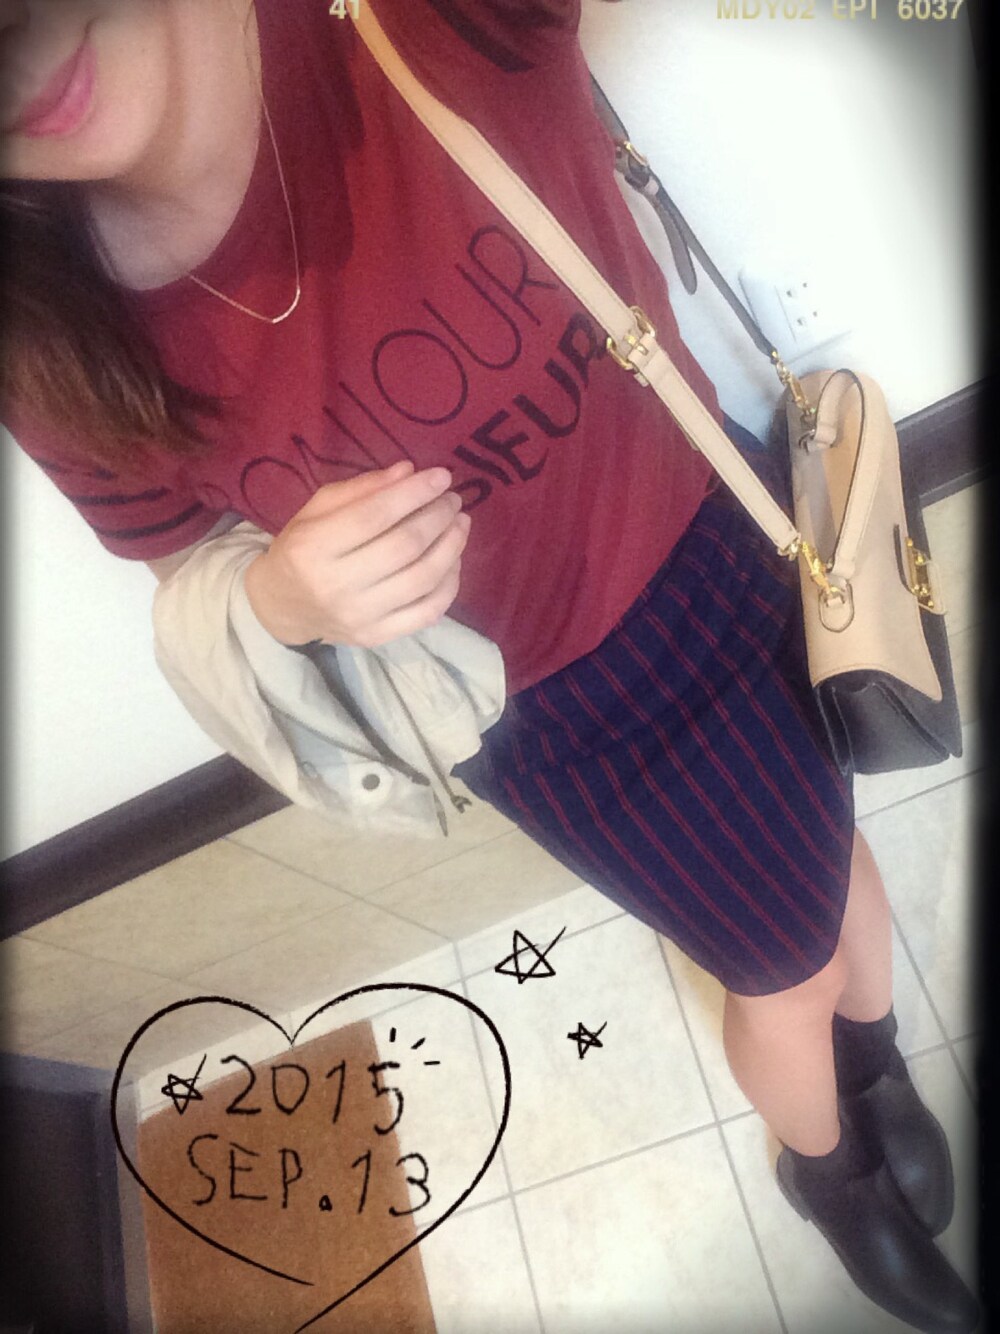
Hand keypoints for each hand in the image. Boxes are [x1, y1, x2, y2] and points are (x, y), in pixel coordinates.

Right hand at [243, 461, 470, 647]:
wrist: (282, 606)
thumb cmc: (303, 548)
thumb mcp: (319, 508)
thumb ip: (363, 489)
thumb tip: (409, 472)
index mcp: (314, 547)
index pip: (375, 515)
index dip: (415, 492)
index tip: (442, 476)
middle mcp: (336, 585)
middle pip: (405, 546)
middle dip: (438, 516)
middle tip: (452, 499)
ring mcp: (359, 616)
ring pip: (423, 579)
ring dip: (451, 546)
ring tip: (460, 524)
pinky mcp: (377, 637)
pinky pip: (428, 612)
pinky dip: (449, 584)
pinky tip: (453, 561)